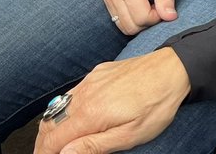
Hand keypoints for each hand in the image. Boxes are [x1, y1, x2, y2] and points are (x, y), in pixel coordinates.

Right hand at [33, 50, 190, 153]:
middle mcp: (85, 94)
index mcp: (90, 114)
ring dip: (51, 127)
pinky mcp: (98, 74)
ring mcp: (90, 82)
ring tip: (52, 143)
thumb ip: (93, 146)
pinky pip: (72, 93)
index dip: (43, 153)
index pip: (52, 139)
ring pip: (58, 106)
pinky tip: (70, 117)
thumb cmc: (156, 104)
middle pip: (50, 123)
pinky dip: (63, 109)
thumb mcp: (129, 135)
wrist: (173, 69)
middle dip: (42, 143)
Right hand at [104, 0, 176, 35]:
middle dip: (148, 22)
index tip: (162, 6)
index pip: (142, 18)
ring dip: (139, 22)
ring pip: (124, 26)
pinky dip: (131, 18)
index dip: (156, 17)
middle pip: (131, 26)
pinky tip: (140, 5)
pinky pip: (119, 19)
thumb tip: (170, 17)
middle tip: (157, 7)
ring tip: (149, 5)